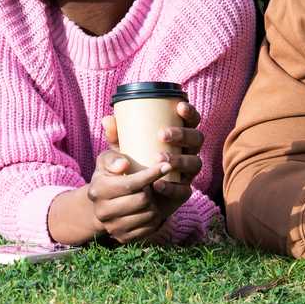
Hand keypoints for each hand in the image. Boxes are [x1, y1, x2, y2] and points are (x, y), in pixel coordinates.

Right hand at [87, 146, 172, 243]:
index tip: (166, 166)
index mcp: (98, 190)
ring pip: (148, 215)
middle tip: (153, 185)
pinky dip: (155, 217)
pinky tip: (150, 208)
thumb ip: (113, 158)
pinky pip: (149, 228)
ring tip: (151, 196)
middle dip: (152, 190)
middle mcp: (102, 212)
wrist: (103, 203)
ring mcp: (112, 227)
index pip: (131, 184)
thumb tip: (123, 165)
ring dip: (155, 204)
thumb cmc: (110, 174)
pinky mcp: (123, 238)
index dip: (151, 174)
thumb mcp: (107, 160)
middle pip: (142, 200)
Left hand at [99, 101, 203, 227]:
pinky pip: (184, 190)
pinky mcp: (183, 192)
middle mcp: (188, 151)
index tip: (179, 107)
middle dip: (183, 134)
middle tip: (162, 134)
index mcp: (179, 136)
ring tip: (158, 159)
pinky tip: (158, 185)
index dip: (190, 112)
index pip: (192, 120)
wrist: (130, 197)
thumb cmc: (130, 163)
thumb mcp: (121, 148)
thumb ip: (115, 135)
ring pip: (194, 163)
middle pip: (197, 138)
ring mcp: (188, 173)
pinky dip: (171, 187)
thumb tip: (107, 120)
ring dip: (179, 160)